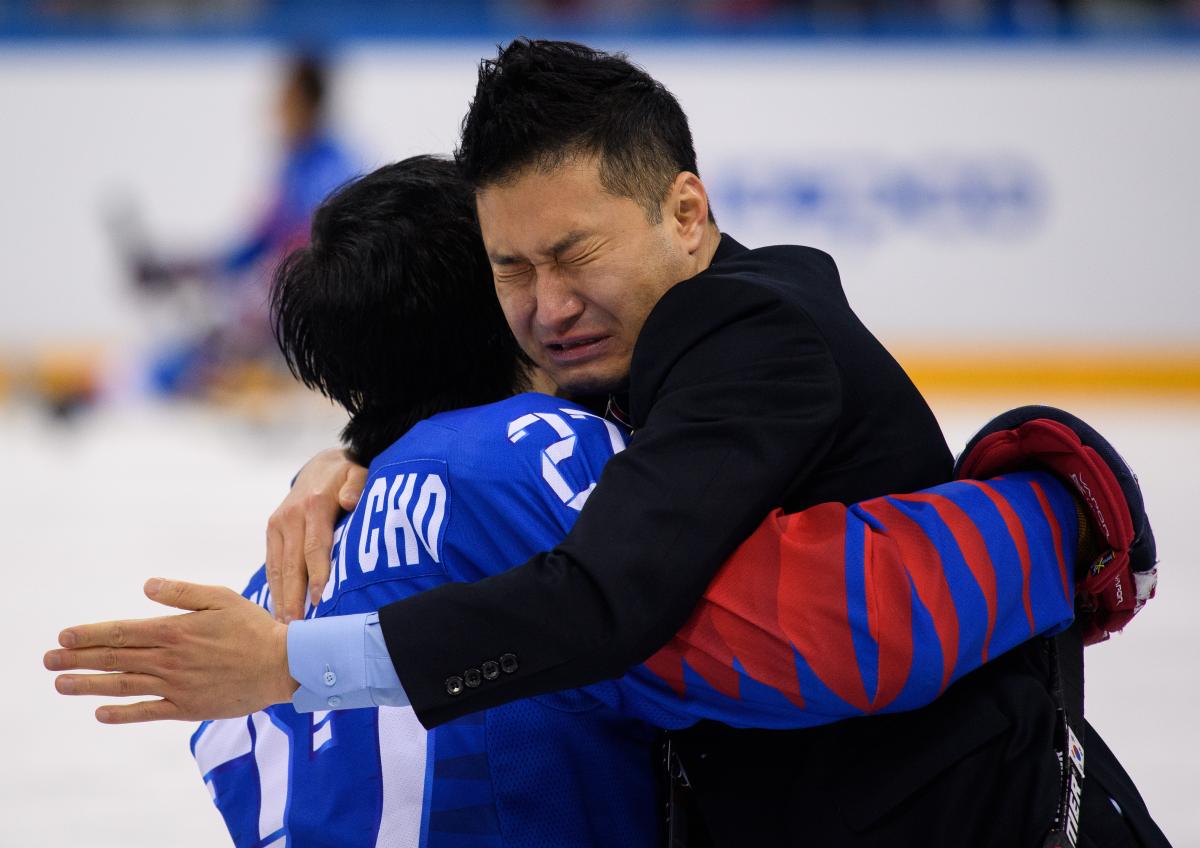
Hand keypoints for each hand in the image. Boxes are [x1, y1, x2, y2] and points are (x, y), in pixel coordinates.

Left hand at [44, 578, 298, 723]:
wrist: (281, 665)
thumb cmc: (253, 627)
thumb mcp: (221, 597)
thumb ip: (182, 592)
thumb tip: (146, 585)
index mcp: (175, 630)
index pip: (122, 632)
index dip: (90, 635)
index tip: (63, 637)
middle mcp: (170, 659)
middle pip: (115, 659)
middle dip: (78, 659)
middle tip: (48, 660)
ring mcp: (176, 686)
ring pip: (123, 685)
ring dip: (88, 684)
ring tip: (61, 683)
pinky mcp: (187, 707)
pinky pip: (147, 711)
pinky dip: (121, 713)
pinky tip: (100, 712)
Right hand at [266, 448, 366, 622]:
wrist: (323, 464)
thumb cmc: (348, 474)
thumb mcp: (358, 473)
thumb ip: (356, 486)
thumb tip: (350, 501)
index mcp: (314, 505)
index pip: (315, 548)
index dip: (317, 576)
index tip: (319, 602)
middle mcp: (290, 516)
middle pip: (292, 564)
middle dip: (293, 597)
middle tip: (295, 626)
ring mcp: (278, 524)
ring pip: (278, 567)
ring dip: (280, 597)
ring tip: (284, 624)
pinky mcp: (272, 530)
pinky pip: (272, 562)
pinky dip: (275, 586)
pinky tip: (279, 607)